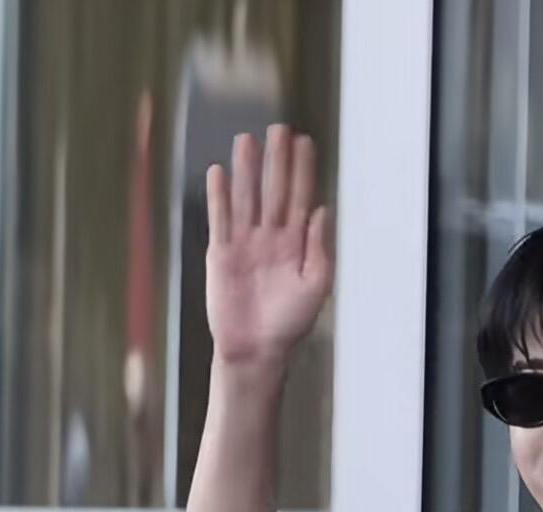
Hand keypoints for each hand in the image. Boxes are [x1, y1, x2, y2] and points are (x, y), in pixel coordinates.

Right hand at [205, 126, 334, 367]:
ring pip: (247, 199)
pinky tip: (219, 171)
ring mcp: (245, 244)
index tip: (305, 142)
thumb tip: (324, 209)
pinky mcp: (221, 254)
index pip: (301, 199)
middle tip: (279, 129)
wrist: (255, 351)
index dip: (303, 171)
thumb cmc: (289, 325)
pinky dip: (219, 196)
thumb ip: (320, 249)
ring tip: (247, 140)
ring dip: (247, 170)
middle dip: (277, 161)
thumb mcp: (315, 287)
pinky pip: (220, 219)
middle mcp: (271, 239)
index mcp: (296, 245)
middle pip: (274, 191)